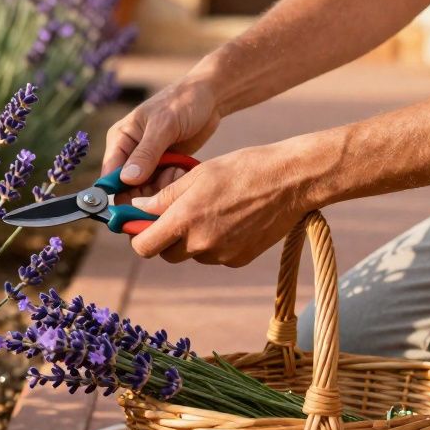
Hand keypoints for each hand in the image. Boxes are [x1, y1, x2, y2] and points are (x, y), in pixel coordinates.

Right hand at [102, 73, 220, 200]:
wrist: (209, 97)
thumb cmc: (183, 102)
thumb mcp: (164, 125)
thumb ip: (146, 153)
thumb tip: (127, 179)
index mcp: (120, 139)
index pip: (110, 174)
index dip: (118, 192)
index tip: (135, 205)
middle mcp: (129, 152)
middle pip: (127, 188)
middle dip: (146, 192)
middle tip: (166, 181)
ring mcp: (147, 161)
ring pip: (146, 190)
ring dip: (162, 187)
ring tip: (177, 170)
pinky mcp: (164, 165)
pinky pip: (162, 186)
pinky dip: (172, 183)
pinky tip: (182, 169)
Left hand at [126, 141, 317, 266]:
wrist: (290, 182)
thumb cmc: (242, 169)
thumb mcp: (197, 175)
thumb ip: (164, 197)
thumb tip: (139, 209)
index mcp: (185, 220)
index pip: (144, 247)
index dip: (138, 237)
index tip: (140, 225)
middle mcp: (201, 244)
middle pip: (167, 253)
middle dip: (165, 237)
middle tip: (176, 213)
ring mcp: (221, 255)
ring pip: (192, 254)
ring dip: (191, 239)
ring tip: (210, 210)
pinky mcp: (239, 260)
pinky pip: (215, 256)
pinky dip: (215, 242)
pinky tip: (229, 219)